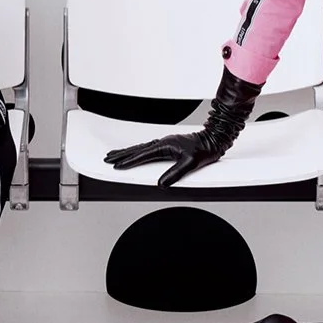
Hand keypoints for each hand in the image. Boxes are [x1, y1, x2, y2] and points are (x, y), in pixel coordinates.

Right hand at [103, 67, 263, 185]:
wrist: (214, 139)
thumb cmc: (205, 150)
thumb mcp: (190, 164)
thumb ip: (175, 174)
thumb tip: (161, 183)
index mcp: (165, 146)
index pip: (142, 155)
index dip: (129, 162)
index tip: (117, 166)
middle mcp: (163, 142)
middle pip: (137, 149)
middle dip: (121, 154)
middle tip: (107, 158)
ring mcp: (164, 142)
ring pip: (140, 147)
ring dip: (127, 151)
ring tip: (115, 155)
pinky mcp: (167, 144)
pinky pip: (147, 147)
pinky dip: (137, 150)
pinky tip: (134, 153)